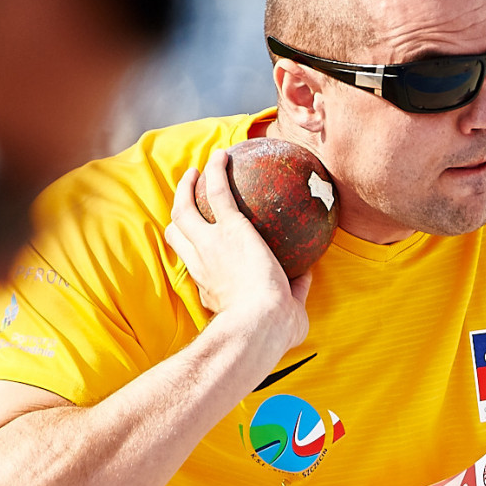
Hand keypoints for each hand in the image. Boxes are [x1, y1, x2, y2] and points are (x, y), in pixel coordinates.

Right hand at [164, 148, 310, 359]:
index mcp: (211, 289)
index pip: (198, 268)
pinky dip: (215, 170)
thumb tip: (308, 276)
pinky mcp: (227, 227)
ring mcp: (209, 244)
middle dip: (180, 215)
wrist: (260, 324)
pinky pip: (216, 190)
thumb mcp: (288, 314)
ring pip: (183, 210)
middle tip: (188, 200)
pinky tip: (223, 155)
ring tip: (195, 172)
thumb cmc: (273, 330)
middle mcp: (201, 264)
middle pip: (177, 235)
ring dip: (185, 188)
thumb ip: (295, 293)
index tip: (207, 247)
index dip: (197, 255)